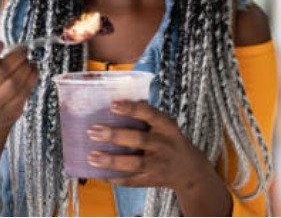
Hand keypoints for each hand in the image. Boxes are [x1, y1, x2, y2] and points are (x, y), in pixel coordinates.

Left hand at [86, 100, 217, 193]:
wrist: (189, 170)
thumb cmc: (170, 141)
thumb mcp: (166, 125)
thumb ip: (147, 115)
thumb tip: (118, 101)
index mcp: (166, 127)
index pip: (150, 114)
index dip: (132, 109)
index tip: (112, 104)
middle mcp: (163, 145)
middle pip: (139, 139)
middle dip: (115, 136)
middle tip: (93, 131)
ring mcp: (157, 164)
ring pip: (134, 163)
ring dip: (111, 160)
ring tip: (91, 156)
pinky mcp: (150, 180)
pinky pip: (130, 180)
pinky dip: (114, 178)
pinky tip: (98, 173)